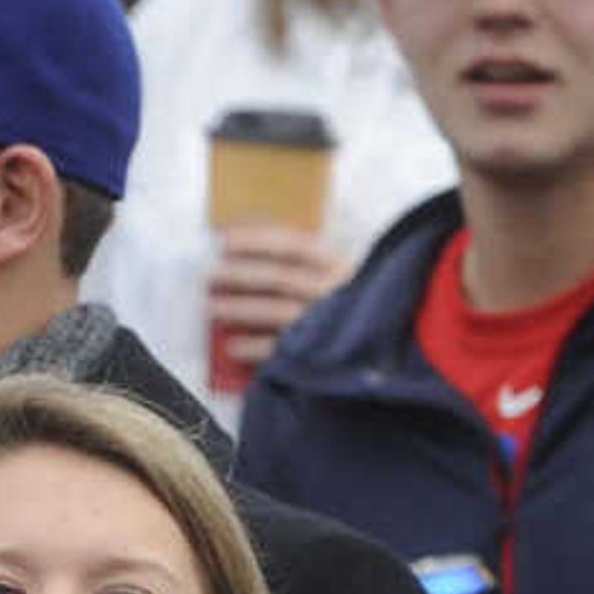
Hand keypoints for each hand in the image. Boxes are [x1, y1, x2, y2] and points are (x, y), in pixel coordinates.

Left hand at [201, 222, 348, 380]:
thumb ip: (307, 266)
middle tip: (208, 274)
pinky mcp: (320, 354)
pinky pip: (279, 349)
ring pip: (276, 310)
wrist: (385, 351)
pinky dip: (252, 347)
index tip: (225, 239)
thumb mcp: (338, 279)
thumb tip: (256, 246)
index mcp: (340, 267)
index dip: (257, 240)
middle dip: (239, 274)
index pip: (294, 246)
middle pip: (279, 277)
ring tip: (210, 307)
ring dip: (238, 308)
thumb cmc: (353, 308)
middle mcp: (334, 291)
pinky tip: (231, 347)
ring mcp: (327, 322)